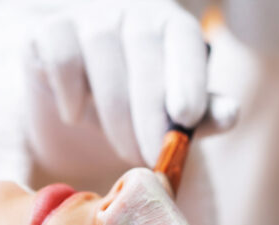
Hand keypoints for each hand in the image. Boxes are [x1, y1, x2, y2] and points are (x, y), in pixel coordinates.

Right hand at [25, 0, 237, 171]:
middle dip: (149, 110)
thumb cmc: (129, 109)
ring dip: (114, 108)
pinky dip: (70, 90)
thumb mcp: (167, 116)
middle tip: (152, 157)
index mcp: (167, 25)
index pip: (184, 37)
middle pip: (143, 48)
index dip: (188, 74)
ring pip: (101, 47)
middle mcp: (129, 13)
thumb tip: (231, 115)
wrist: (67, 103)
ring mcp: (86, 17)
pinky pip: (61, 53)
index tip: (188, 117)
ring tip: (124, 150)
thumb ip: (201, 114)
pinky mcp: (47, 32)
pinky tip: (76, 116)